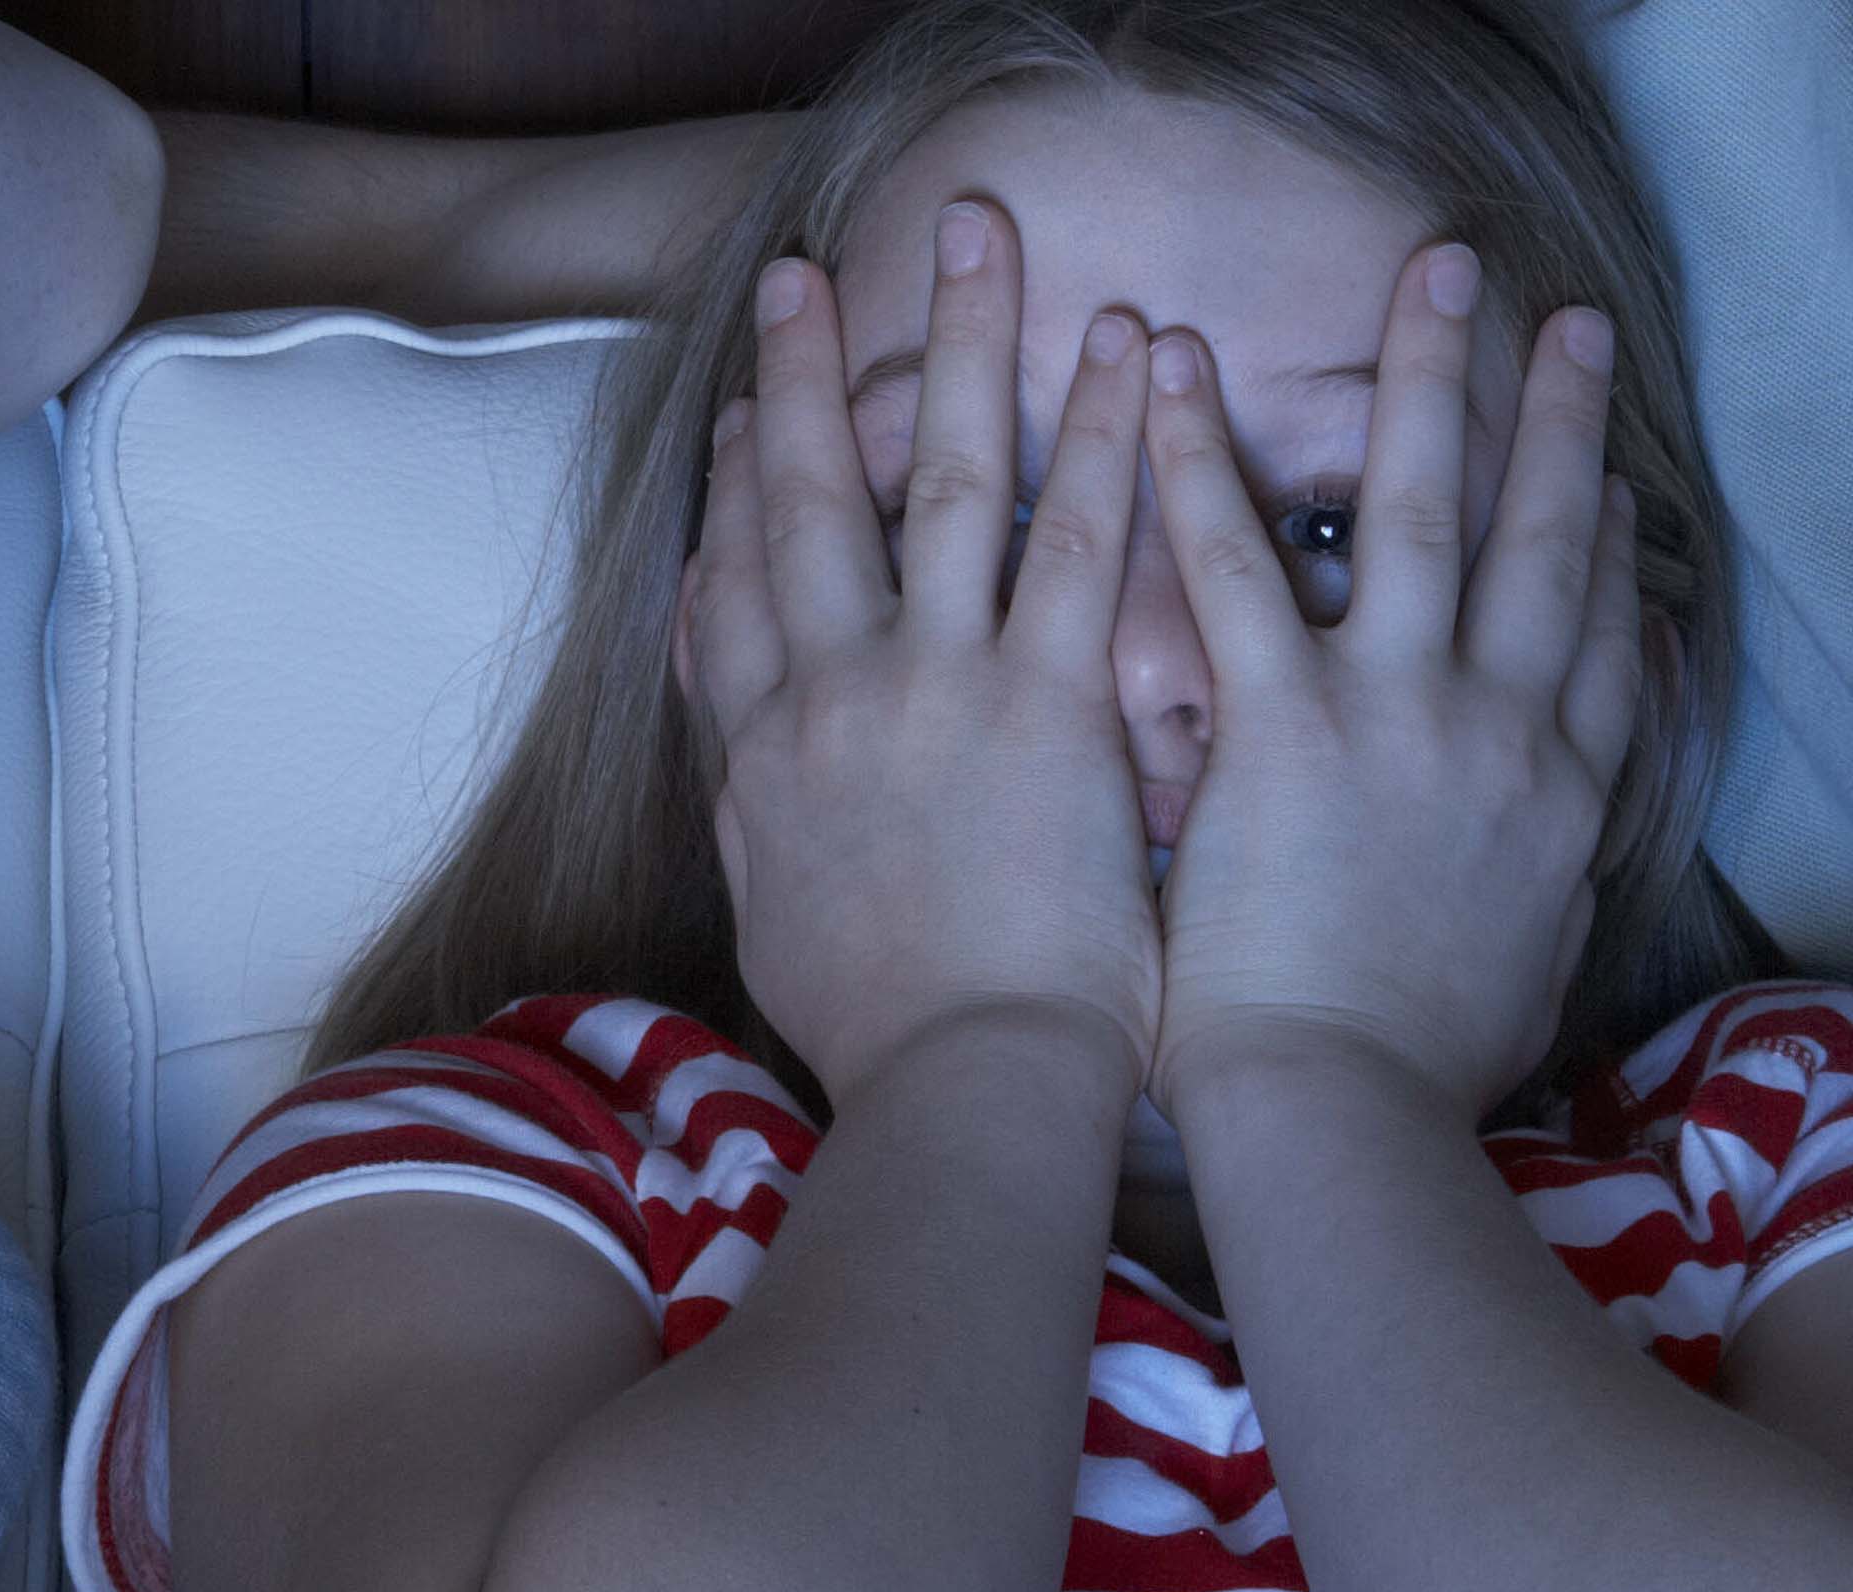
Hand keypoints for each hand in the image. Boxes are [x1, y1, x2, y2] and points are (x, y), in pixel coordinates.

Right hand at [678, 212, 1158, 1109]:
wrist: (962, 1087)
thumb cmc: (887, 1037)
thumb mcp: (774, 922)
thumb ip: (753, 819)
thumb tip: (732, 754)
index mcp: (764, 761)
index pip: (731, 593)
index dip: (729, 494)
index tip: (736, 415)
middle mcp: (830, 700)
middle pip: (803, 506)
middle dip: (801, 382)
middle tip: (801, 280)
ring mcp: (931, 689)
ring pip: (939, 484)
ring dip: (957, 348)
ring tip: (977, 243)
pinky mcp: (1040, 703)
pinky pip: (1073, 540)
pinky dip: (1101, 436)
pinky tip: (1123, 348)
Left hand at [1142, 245, 1638, 1126]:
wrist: (1341, 1122)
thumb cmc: (1410, 1084)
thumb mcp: (1521, 979)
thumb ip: (1538, 899)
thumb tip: (1555, 872)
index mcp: (1560, 797)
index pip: (1602, 638)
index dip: (1607, 544)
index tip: (1612, 475)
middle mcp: (1502, 730)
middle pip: (1544, 539)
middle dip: (1553, 416)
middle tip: (1558, 317)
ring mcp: (1400, 715)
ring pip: (1427, 509)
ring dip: (1428, 376)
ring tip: (1433, 272)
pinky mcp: (1285, 725)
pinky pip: (1233, 564)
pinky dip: (1194, 461)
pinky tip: (1165, 371)